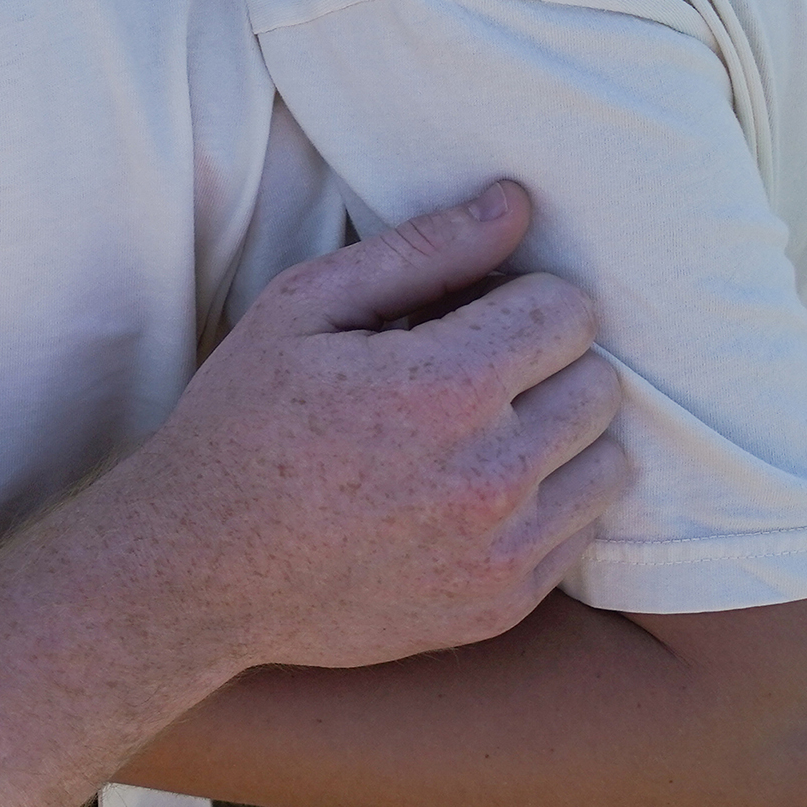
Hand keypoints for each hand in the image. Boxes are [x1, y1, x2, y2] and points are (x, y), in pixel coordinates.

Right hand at [128, 182, 629, 672]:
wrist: (198, 570)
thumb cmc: (242, 422)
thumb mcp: (302, 309)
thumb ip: (421, 250)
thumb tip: (516, 201)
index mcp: (443, 386)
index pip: (569, 310)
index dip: (519, 297)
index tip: (471, 313)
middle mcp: (490, 474)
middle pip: (599, 383)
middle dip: (544, 362)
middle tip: (471, 371)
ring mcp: (500, 550)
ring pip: (608, 461)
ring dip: (560, 436)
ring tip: (481, 433)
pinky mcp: (502, 605)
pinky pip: (580, 533)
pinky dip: (543, 505)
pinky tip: (469, 494)